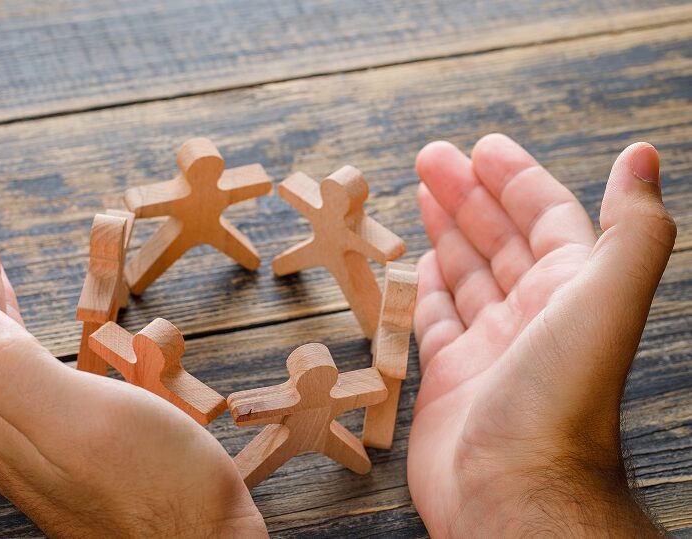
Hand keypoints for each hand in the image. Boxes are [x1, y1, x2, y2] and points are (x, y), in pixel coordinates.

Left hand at [0, 217, 265, 537]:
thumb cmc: (162, 488)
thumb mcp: (89, 423)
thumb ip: (17, 373)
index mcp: (8, 421)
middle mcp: (12, 436)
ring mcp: (40, 449)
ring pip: (3, 363)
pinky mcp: (71, 455)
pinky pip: (31, 383)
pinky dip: (27, 344)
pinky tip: (37, 341)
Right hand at [408, 134, 674, 535]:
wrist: (513, 487)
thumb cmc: (560, 395)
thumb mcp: (605, 295)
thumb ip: (630, 226)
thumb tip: (643, 156)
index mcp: (570, 290)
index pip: (544, 216)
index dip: (515, 178)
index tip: (481, 147)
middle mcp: (532, 315)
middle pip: (498, 239)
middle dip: (466, 194)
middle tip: (431, 158)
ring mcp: (489, 347)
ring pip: (465, 275)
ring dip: (445, 232)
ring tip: (420, 195)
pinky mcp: (448, 378)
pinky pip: (435, 320)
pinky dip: (426, 288)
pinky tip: (418, 263)